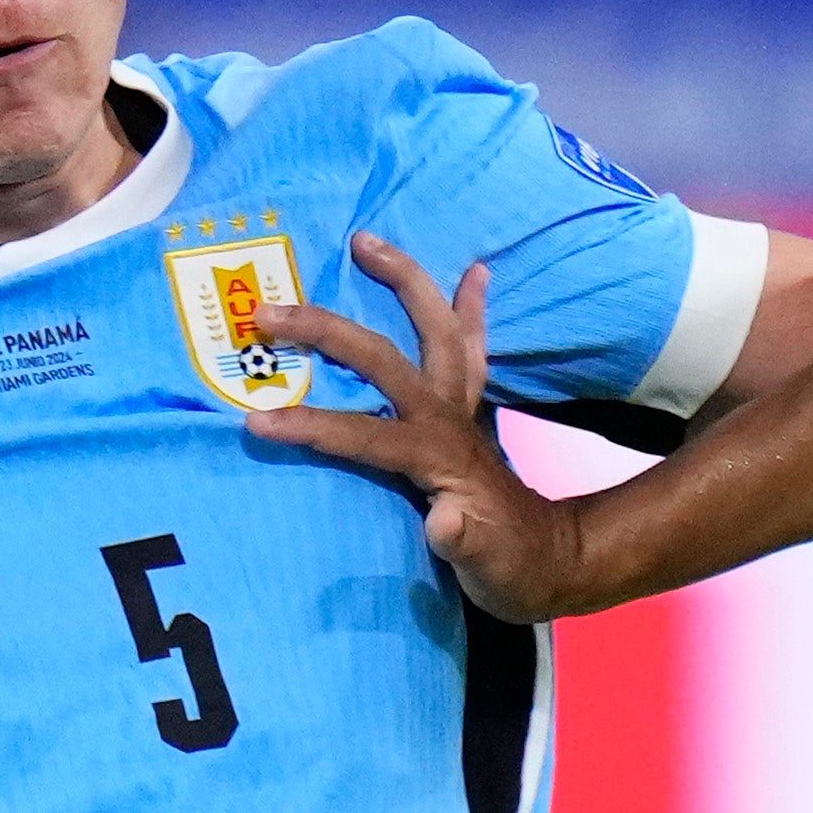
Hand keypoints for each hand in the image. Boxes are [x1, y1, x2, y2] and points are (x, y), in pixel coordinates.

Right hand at [256, 235, 606, 619]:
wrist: (554, 564)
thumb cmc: (513, 571)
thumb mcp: (490, 571)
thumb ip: (466, 544)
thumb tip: (444, 518)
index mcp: (439, 458)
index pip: (365, 435)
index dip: (313, 428)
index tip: (257, 421)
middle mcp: (448, 421)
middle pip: (386, 360)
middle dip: (328, 332)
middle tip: (271, 311)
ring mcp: (462, 411)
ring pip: (437, 330)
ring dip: (406, 283)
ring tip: (366, 241)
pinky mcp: (470, 412)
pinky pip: (471, 347)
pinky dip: (471, 308)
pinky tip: (474, 272)